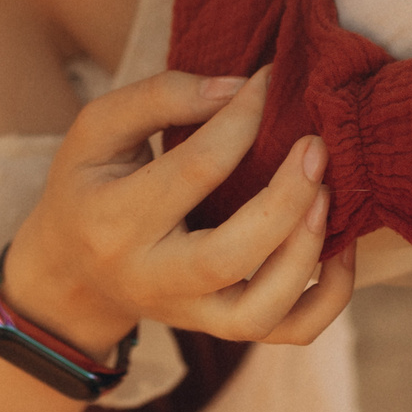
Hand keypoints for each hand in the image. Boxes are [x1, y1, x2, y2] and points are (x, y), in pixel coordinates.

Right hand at [3, 68, 356, 356]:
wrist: (71, 274)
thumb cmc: (91, 185)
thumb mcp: (98, 130)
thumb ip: (158, 97)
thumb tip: (237, 89)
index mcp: (114, 219)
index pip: (192, 169)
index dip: (242, 118)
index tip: (272, 80)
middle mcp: (151, 278)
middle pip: (227, 256)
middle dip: (285, 200)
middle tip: (316, 147)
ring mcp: (190, 314)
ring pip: (260, 310)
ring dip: (307, 254)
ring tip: (327, 195)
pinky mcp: (221, 330)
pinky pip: (289, 331)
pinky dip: (329, 298)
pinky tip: (340, 247)